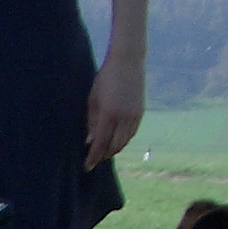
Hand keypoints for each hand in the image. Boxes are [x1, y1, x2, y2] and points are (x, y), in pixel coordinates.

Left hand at [85, 48, 144, 170]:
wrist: (128, 61)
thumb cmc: (105, 78)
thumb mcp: (93, 99)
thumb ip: (91, 121)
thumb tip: (89, 141)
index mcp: (109, 114)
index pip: (100, 143)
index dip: (93, 157)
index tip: (87, 167)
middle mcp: (123, 117)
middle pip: (113, 146)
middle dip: (103, 156)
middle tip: (94, 161)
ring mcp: (134, 115)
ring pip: (124, 141)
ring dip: (113, 149)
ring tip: (104, 153)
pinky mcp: (141, 112)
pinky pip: (132, 133)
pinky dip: (124, 141)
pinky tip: (116, 142)